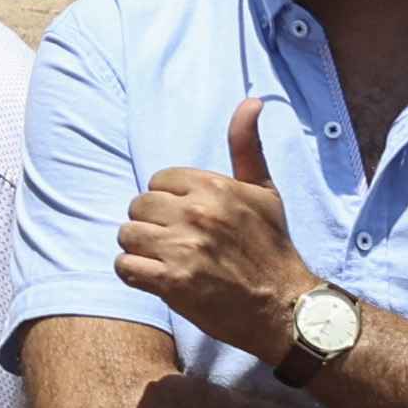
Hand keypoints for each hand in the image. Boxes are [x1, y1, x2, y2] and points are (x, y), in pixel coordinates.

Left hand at [113, 99, 315, 361]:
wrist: (282, 305)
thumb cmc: (271, 246)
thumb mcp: (264, 190)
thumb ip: (247, 146)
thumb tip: (251, 101)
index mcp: (214, 187)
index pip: (158, 180)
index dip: (168, 199)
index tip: (187, 217)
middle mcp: (196, 214)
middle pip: (138, 206)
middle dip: (151, 223)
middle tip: (174, 241)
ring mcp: (182, 249)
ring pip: (127, 235)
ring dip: (139, 248)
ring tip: (164, 258)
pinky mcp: (171, 283)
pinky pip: (125, 266)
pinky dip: (135, 272)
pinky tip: (156, 277)